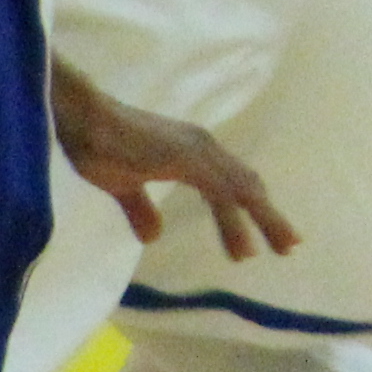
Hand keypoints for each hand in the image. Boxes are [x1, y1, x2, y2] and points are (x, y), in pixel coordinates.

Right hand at [51, 59, 297, 262]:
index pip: (234, 181)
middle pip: (248, 184)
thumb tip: (154, 235)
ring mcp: (197, 151)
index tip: (271, 234)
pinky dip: (236, 221)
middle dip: (270, 216)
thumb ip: (141, 208)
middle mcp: (204, 147)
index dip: (254, 206)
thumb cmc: (98, 146)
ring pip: (243, 190)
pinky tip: (243, 247)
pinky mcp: (186, 160)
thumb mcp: (123, 185)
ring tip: (280, 250)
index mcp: (193, 151)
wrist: (80, 121)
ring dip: (264, 220)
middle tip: (291, 246)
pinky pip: (221, 194)